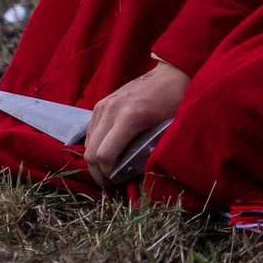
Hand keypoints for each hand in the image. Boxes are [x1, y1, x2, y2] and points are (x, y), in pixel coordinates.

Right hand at [83, 60, 187, 186]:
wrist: (170, 74)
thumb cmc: (175, 103)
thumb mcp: (167, 131)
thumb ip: (150, 154)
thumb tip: (136, 181)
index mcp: (130, 117)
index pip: (104, 156)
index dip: (108, 177)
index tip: (118, 188)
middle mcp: (111, 110)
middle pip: (91, 152)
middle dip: (99, 175)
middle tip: (112, 187)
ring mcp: (103, 105)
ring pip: (88, 144)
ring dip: (95, 162)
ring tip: (109, 173)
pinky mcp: (101, 104)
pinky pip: (90, 133)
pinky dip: (95, 148)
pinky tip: (108, 156)